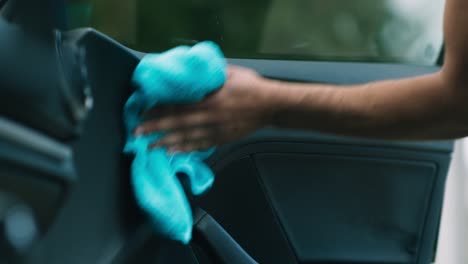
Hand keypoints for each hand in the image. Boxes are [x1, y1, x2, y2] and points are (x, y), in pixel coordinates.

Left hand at [135, 66, 275, 152]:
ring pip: (187, 138)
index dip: (159, 111)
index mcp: (210, 100)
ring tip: (149, 146)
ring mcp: (216, 131)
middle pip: (178, 124)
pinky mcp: (222, 139)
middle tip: (137, 133)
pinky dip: (185, 149)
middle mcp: (210, 118)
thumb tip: (191, 71)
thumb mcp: (230, 73)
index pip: (178, 106)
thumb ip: (209, 73)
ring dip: (166, 142)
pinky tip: (173, 152)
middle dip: (155, 129)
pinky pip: (200, 146)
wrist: (271, 106)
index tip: (143, 113)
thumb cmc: (251, 87)